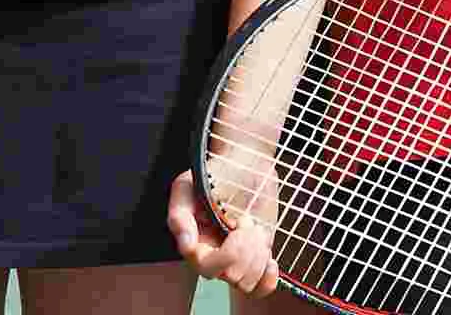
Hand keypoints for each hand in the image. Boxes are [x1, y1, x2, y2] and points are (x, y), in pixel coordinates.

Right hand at [167, 169, 280, 295]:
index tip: (238, 221)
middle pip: (231, 276)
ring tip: (256, 228)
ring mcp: (236, 260)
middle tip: (247, 219)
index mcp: (194, 243)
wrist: (246, 162)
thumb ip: (180, 215)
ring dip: (258, 254)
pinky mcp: (255, 259)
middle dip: (246, 246)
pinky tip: (270, 259)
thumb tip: (187, 245)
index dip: (228, 252)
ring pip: (246, 282)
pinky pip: (260, 288)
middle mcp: (213, 256)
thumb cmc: (214, 173)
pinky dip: (268, 279)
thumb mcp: (188, 185)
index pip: (207, 267)